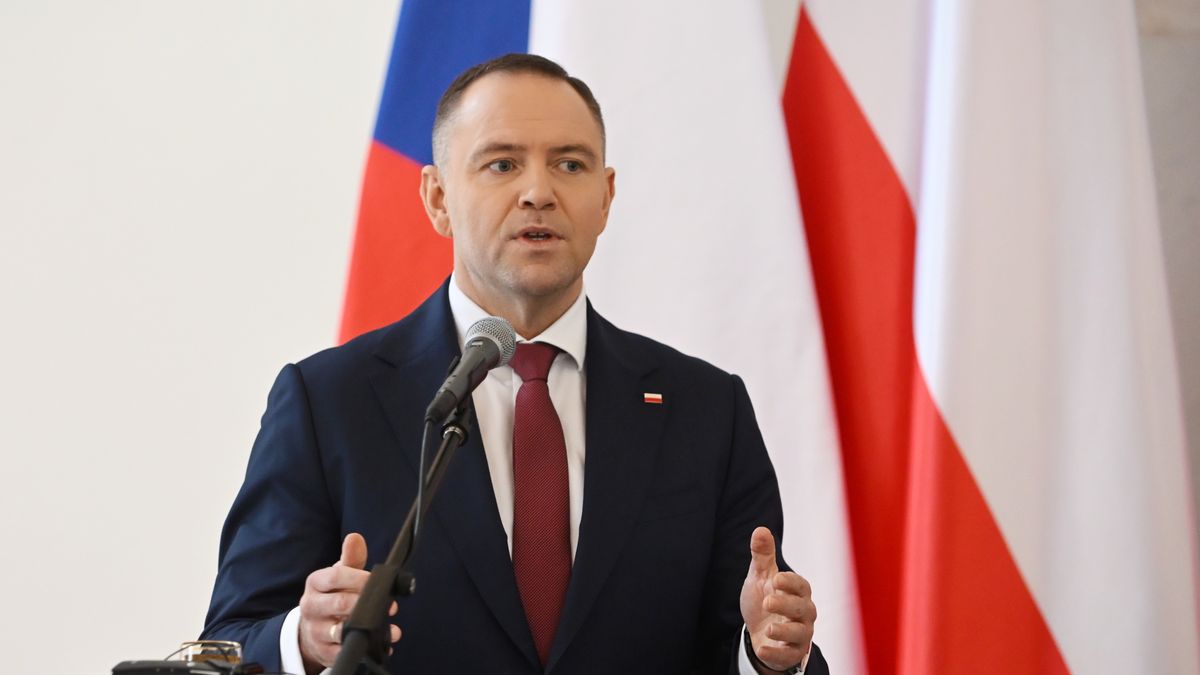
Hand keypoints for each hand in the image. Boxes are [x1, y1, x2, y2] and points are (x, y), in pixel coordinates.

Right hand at [298, 533, 400, 673]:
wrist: (313, 627)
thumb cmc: (331, 595)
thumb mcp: (339, 575)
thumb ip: (351, 558)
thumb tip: (355, 537)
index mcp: (315, 584)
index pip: (335, 577)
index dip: (358, 578)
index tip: (377, 581)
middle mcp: (311, 607)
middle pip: (338, 604)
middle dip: (365, 603)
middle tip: (389, 604)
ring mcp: (316, 631)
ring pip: (339, 631)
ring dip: (366, 627)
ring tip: (387, 625)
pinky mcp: (324, 652)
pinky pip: (344, 652)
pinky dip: (364, 649)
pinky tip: (381, 643)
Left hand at [740, 527, 815, 671]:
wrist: (758, 631)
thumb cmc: (765, 600)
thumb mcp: (760, 577)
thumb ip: (762, 556)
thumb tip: (760, 529)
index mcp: (798, 592)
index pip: (801, 585)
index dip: (791, 582)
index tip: (777, 578)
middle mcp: (803, 612)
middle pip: (803, 609)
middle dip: (787, 605)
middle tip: (768, 601)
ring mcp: (799, 634)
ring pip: (801, 633)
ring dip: (786, 631)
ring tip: (769, 629)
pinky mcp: (792, 653)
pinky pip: (790, 655)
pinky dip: (777, 653)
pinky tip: (763, 648)